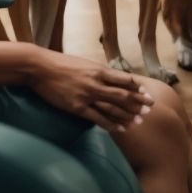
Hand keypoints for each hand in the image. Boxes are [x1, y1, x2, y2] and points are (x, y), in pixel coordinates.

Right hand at [27, 51, 154, 132]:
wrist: (41, 68)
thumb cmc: (62, 64)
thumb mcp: (84, 63)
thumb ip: (98, 71)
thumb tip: (112, 77)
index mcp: (99, 70)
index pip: (125, 80)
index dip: (137, 88)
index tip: (147, 94)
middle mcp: (96, 83)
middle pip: (123, 95)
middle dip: (138, 102)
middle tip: (150, 109)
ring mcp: (87, 95)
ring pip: (112, 107)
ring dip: (127, 115)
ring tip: (139, 122)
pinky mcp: (77, 107)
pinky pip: (97, 118)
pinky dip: (110, 124)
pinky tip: (120, 129)